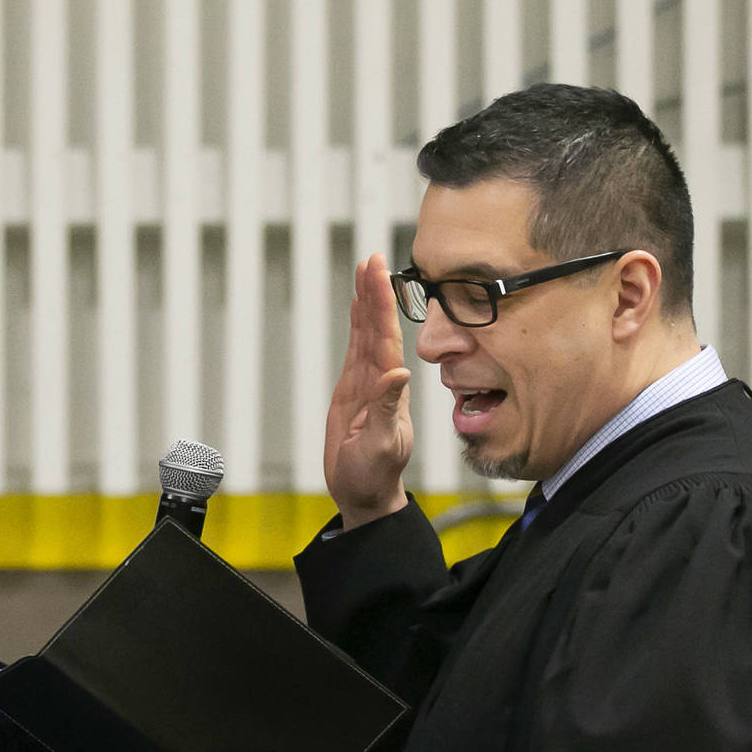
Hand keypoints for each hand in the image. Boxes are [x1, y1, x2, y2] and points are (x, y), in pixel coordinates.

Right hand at [323, 253, 411, 526]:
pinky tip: (356, 306)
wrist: (364, 493)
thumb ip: (387, 409)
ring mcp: (367, 381)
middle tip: (372, 258)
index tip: (380, 272)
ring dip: (366, 301)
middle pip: (377, 325)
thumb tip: (398, 373)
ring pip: (366, 332)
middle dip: (374, 291)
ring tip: (364, 269)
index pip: (386, 336)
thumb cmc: (374, 475)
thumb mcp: (382, 445)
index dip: (382, 303)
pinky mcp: (353, 388)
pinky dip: (356, 324)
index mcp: (389, 387)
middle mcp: (380, 377)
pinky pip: (355, 348)